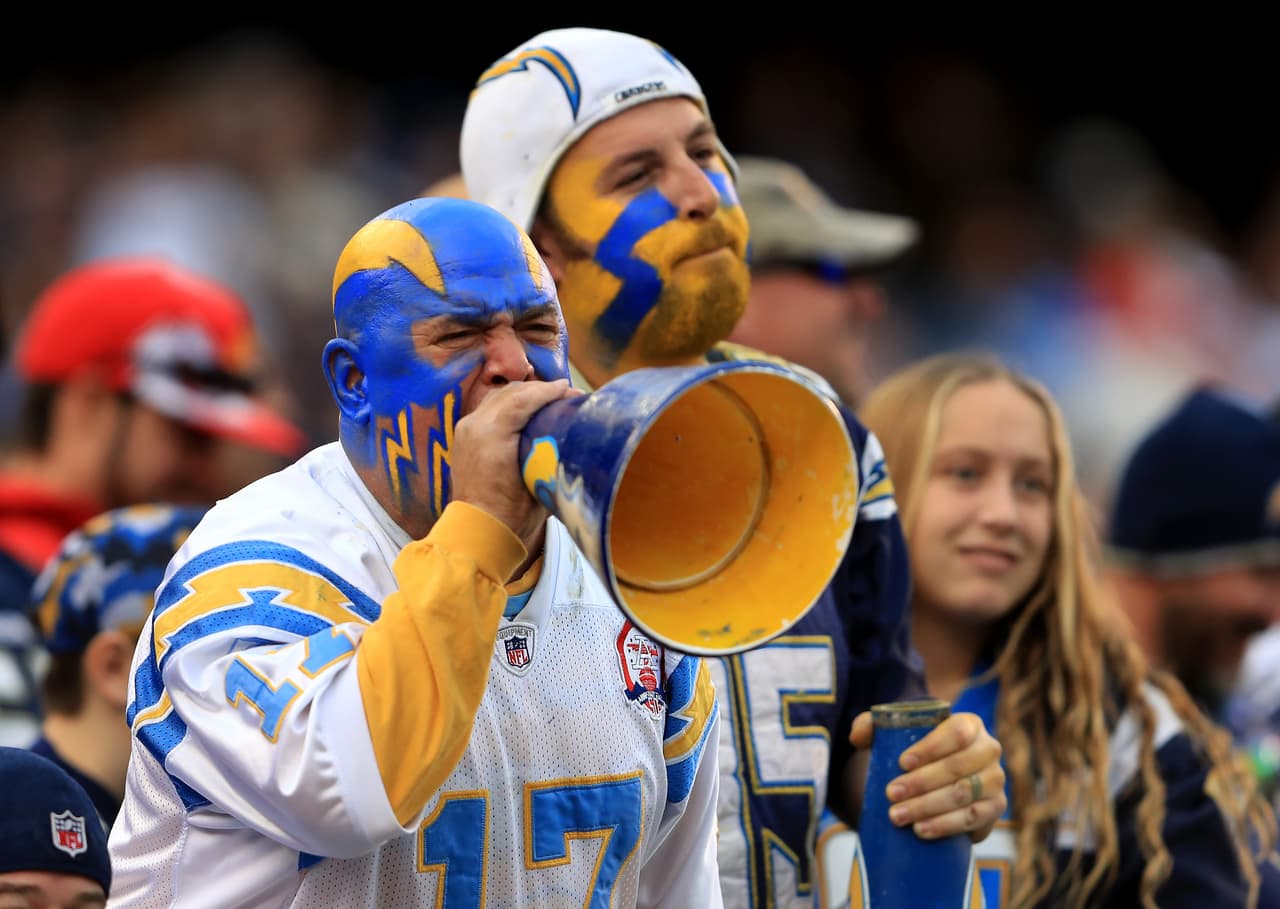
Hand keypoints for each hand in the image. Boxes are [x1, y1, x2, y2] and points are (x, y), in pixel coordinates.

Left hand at [451, 379, 580, 538]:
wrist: (481, 534)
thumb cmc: (514, 514)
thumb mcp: (540, 479)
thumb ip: (551, 448)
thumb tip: (572, 431)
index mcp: (492, 434)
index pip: (524, 398)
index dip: (550, 391)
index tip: (572, 392)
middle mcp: (475, 425)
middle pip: (512, 392)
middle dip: (540, 390)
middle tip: (566, 395)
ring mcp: (466, 430)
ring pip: (499, 397)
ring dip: (525, 395)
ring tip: (549, 401)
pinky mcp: (464, 437)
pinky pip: (490, 410)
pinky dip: (510, 406)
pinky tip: (528, 412)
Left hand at [850, 710, 1005, 841]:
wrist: (937, 781)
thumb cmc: (916, 751)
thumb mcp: (894, 733)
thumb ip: (871, 726)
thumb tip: (858, 736)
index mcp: (970, 725)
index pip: (957, 732)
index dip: (931, 747)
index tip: (902, 762)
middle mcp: (989, 749)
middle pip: (958, 767)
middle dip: (921, 783)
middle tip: (891, 794)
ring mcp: (995, 780)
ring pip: (963, 795)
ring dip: (928, 807)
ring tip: (898, 816)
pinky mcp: (995, 808)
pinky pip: (973, 818)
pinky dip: (945, 825)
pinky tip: (920, 829)